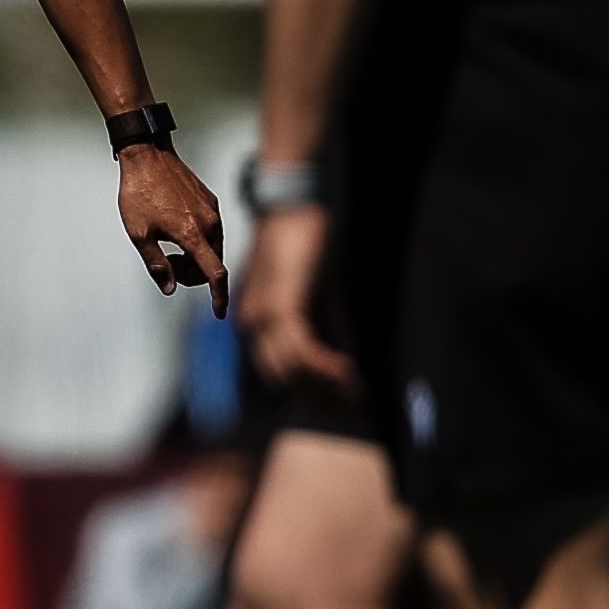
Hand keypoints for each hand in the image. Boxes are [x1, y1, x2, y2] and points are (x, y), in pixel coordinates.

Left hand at [117, 144, 229, 315]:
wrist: (147, 155)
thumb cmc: (138, 194)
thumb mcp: (139, 234)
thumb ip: (157, 264)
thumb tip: (170, 287)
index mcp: (193, 234)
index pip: (214, 273)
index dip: (219, 296)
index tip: (219, 313)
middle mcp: (210, 223)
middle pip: (213, 264)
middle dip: (194, 274)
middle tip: (166, 266)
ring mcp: (212, 210)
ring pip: (213, 247)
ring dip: (195, 258)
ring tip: (167, 247)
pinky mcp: (210, 201)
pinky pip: (211, 230)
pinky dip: (198, 241)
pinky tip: (175, 230)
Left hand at [237, 204, 354, 390]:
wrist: (290, 205)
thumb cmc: (303, 241)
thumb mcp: (311, 290)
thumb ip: (319, 322)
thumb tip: (339, 354)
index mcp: (256, 319)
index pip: (277, 369)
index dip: (308, 390)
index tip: (339, 401)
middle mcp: (253, 322)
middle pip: (281, 376)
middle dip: (317, 396)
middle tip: (351, 404)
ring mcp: (264, 316)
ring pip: (289, 369)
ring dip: (324, 384)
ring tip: (354, 391)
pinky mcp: (282, 305)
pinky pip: (300, 350)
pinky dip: (324, 365)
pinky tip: (348, 371)